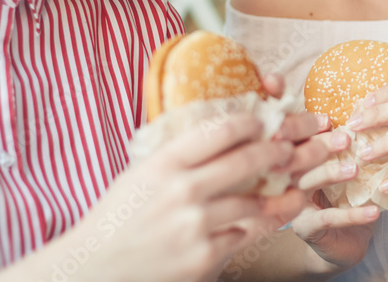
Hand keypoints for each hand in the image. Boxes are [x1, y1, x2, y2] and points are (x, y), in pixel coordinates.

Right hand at [53, 113, 297, 281]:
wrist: (95, 268)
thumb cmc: (119, 215)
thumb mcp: (141, 172)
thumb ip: (179, 153)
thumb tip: (226, 130)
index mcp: (165, 162)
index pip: (221, 130)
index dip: (251, 122)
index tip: (264, 120)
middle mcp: (182, 190)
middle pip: (247, 161)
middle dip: (278, 152)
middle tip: (290, 150)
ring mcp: (194, 226)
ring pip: (254, 202)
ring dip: (277, 196)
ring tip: (292, 190)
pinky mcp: (203, 258)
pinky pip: (242, 236)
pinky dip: (249, 228)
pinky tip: (258, 222)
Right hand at [289, 130, 379, 271]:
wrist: (345, 243)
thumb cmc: (348, 199)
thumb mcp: (350, 170)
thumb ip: (350, 147)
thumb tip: (365, 111)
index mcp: (297, 162)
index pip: (299, 141)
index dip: (311, 129)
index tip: (329, 120)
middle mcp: (289, 180)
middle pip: (299, 158)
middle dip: (321, 146)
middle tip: (346, 139)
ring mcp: (293, 205)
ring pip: (306, 184)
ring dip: (330, 174)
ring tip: (356, 169)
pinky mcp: (306, 228)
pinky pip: (327, 218)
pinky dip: (352, 214)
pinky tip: (374, 211)